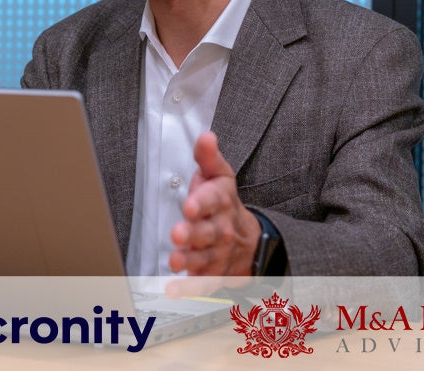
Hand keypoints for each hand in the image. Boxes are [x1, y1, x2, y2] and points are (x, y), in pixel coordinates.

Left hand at [168, 131, 261, 275]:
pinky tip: (173, 289)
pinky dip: (189, 288)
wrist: (250, 240)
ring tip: (175, 260)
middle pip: (209, 231)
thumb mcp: (220, 176)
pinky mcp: (214, 274)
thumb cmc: (224, 204)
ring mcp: (218, 253)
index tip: (190, 205)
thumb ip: (208, 158)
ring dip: (190, 260)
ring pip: (205, 258)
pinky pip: (203, 283)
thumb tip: (205, 135)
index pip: (213, 200)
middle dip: (194, 233)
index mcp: (221, 201)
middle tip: (178, 233)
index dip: (202, 202)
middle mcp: (221, 228)